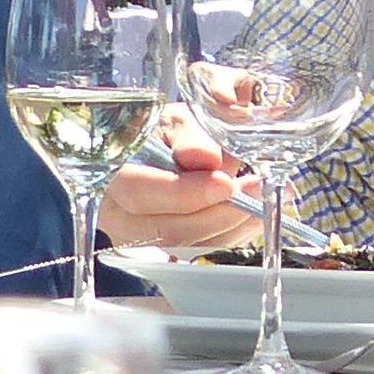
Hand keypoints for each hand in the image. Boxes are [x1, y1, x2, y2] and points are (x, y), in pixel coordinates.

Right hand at [95, 117, 259, 253]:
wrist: (168, 149)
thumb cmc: (168, 133)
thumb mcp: (176, 120)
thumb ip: (191, 136)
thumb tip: (206, 158)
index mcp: (109, 173)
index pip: (138, 192)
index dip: (182, 193)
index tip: (223, 183)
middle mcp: (118, 215)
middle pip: (167, 229)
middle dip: (218, 213)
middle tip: (256, 188)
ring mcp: (141, 241)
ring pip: (189, 247)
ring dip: (233, 224)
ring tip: (263, 194)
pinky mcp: (168, 253)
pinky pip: (202, 252)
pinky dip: (235, 233)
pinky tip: (256, 210)